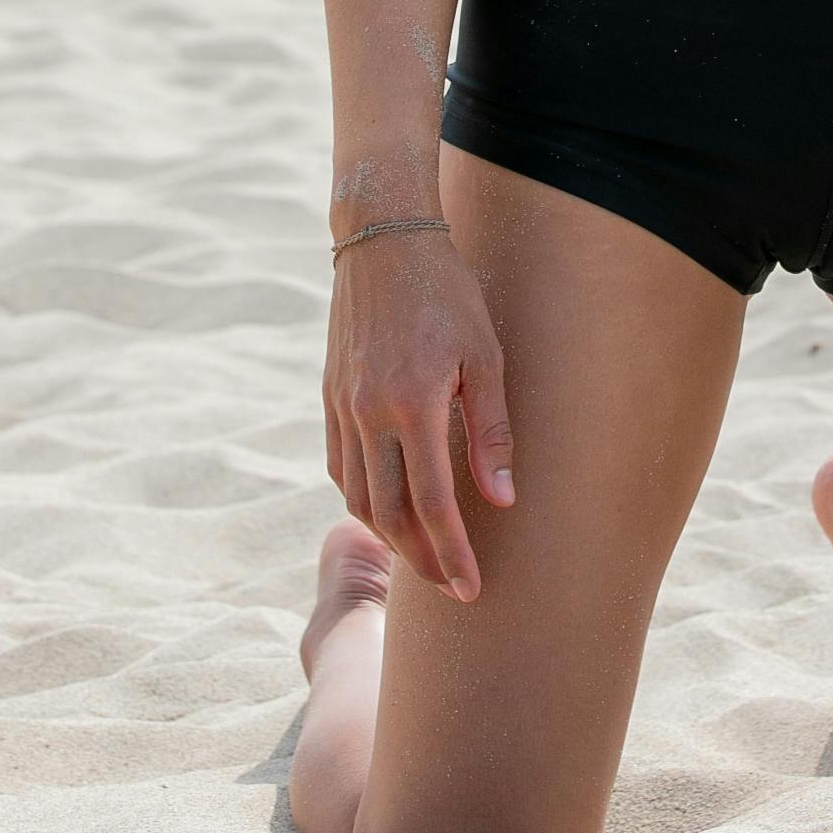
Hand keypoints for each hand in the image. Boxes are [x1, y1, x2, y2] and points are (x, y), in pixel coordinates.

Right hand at [322, 228, 513, 599]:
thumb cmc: (449, 293)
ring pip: (359, 497)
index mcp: (413, 404)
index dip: (453, 553)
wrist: (384, 242)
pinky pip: (341, 467)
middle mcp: (369, 413)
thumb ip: (491, 430)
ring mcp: (343, 407)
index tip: (471, 590)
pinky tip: (387, 507)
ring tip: (423, 554)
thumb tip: (502, 500)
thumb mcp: (486, 355)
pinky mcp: (330, 397)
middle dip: (421, 560)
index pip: (434, 504)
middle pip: (390, 515)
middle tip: (449, 586)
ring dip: (390, 535)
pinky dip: (363, 499)